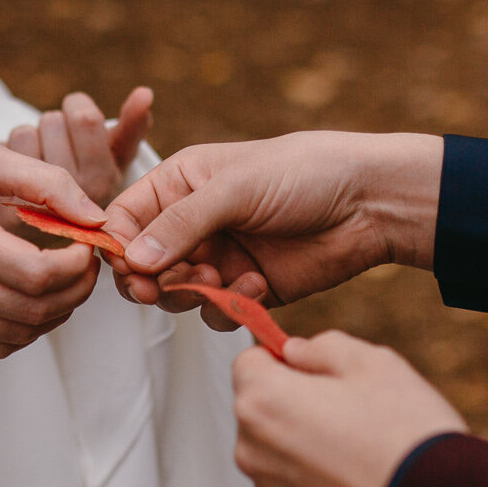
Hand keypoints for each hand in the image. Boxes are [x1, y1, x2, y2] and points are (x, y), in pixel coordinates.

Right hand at [0, 145, 106, 357]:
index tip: (88, 246)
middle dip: (76, 291)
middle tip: (86, 266)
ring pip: (19, 335)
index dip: (78, 267)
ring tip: (65, 282)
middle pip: (33, 310)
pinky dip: (26, 329)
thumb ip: (46, 182)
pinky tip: (34, 301)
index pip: (37, 275)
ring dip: (57, 314)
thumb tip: (95, 218)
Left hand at [6, 88, 153, 206]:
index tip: (78, 117)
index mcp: (105, 178)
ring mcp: (40, 202)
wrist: (53, 222)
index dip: (77, 106)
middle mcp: (72, 195)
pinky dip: (9, 153)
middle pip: (53, 120)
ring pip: (26, 131)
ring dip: (31, 139)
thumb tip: (145, 92)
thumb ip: (134, 124)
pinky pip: (4, 149)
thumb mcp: (116, 154)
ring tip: (41, 161)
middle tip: (59, 146)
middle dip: (54, 125)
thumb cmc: (89, 177)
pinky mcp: (8, 205)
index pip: (85, 117)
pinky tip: (20, 172)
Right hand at [103, 132, 441, 328]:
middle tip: (162, 287)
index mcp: (181, 183)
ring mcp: (220, 256)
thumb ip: (182, 224)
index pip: (125, 218)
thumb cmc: (304, 174)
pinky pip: (216, 312)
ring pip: (176, 294)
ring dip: (191, 293)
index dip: (117, 246)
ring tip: (220, 278)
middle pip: (142, 264)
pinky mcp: (248, 288)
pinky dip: (229, 306)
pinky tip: (259, 283)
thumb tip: (132, 261)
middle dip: (151, 279)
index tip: (128, 268)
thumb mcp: (237, 188)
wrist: (370, 203)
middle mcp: (193, 221)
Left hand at [231, 331, 463, 486]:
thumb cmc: (405, 431)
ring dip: (308, 453)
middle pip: (262, 416)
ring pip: (282, 462)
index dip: (282, 360)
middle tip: (349, 411)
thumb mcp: (372, 362)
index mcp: (262, 403)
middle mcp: (254, 455)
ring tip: (363, 453)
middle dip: (294, 408)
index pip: (248, 364)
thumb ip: (322, 348)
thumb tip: (297, 353)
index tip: (310, 367)